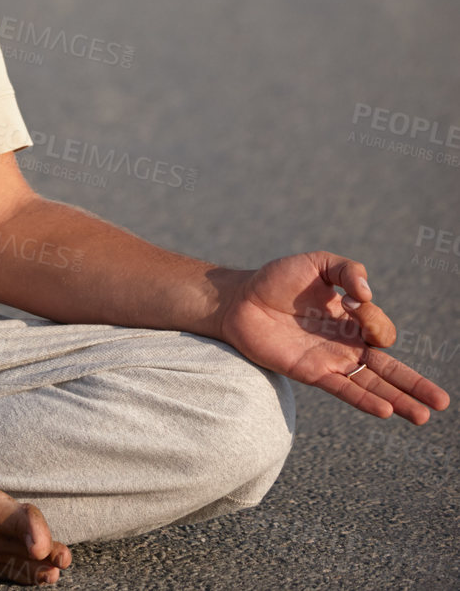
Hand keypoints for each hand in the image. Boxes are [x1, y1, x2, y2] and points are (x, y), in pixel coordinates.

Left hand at [217, 251, 450, 423]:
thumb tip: (365, 293)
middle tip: (442, 402)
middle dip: (415, 384)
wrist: (240, 299)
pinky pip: (344, 390)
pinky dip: (365, 401)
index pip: (379, 328)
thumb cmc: (278, 279)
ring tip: (424, 416)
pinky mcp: (311, 372)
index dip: (373, 317)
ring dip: (399, 400)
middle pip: (388, 369)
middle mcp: (344, 344)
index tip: (352, 299)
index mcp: (350, 319)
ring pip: (372, 386)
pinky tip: (386, 412)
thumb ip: (347, 270)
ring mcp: (329, 361)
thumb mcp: (317, 263)